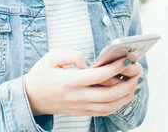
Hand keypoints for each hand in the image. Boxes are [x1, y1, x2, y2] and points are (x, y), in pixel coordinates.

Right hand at [23, 50, 141, 116]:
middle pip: (108, 95)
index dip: (115, 67)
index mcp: (69, 81)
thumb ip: (71, 55)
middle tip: (136, 72)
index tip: (126, 59)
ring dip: (125, 96)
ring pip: (109, 106)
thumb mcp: (51, 57)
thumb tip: (88, 61)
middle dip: (126, 84)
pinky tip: (124, 95)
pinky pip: (104, 112)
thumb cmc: (41, 75)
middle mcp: (76, 96)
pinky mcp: (82, 112)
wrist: (31, 98)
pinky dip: (118, 105)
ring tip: (134, 83)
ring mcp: (80, 107)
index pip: (98, 76)